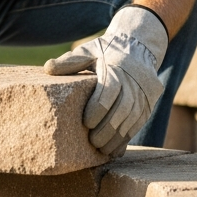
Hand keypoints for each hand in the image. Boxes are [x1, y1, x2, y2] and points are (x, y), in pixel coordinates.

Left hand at [44, 5, 168, 155]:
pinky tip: (115, 150)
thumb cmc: (108, 51)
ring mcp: (143, 95)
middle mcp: (133, 83)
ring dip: (117, 137)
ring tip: (102, 150)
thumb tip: (48, 68)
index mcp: (116, 69)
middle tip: (93, 142)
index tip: (86, 122)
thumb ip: (70, 61)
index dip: (98, 109)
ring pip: (132, 120)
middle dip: (107, 129)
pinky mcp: (148, 105)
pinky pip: (138, 124)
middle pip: (122, 110)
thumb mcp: (90, 50)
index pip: (109, 92)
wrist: (139, 46)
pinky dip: (127, 138)